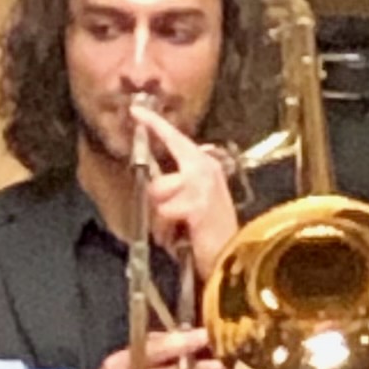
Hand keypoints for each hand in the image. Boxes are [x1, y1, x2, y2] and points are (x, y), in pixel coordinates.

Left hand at [129, 97, 242, 283]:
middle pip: (158, 179)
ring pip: (158, 195)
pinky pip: (164, 213)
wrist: (233, 258)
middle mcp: (205, 167)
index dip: (154, 124)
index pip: (176, 139)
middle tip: (175, 220)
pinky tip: (185, 237)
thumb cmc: (213, 234)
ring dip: (162, 220)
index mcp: (206, 164)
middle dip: (160, 204)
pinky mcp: (196, 203)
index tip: (135, 110)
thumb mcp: (198, 201)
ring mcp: (201, 184)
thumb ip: (181, 184)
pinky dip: (167, 231)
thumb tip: (160, 178)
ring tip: (182, 230)